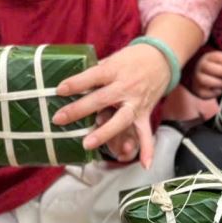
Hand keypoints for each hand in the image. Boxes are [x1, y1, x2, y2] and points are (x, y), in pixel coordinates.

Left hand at [54, 42, 169, 167]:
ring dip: (104, 132)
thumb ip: (95, 72)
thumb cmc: (130, 58)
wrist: (161, 58)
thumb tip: (71, 84)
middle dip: (79, 110)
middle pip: (101, 99)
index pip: (93, 76)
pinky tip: (145, 164)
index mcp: (114, 70)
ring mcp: (136, 102)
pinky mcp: (145, 113)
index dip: (76, 83)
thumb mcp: (112, 58)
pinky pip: (146, 133)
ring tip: (87, 144)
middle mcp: (125, 87)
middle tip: (59, 119)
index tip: (59, 90)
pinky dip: (148, 149)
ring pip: (120, 119)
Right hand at [191, 51, 221, 99]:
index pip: (216, 56)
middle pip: (208, 67)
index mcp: (208, 58)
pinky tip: (220, 91)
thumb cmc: (218, 71)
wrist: (204, 81)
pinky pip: (204, 92)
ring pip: (204, 80)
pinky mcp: (198, 91)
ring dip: (218, 82)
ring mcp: (197, 79)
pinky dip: (213, 92)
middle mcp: (200, 67)